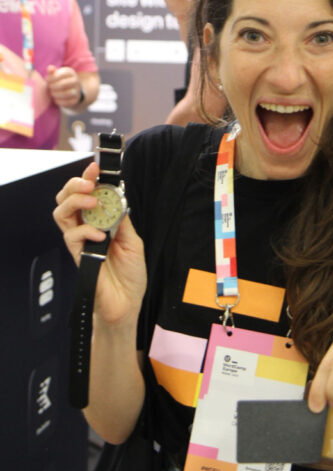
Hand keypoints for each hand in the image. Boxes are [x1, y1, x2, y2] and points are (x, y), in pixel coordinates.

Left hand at [45, 65, 82, 107]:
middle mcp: (76, 80)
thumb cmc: (59, 81)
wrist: (70, 91)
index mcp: (70, 72)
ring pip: (66, 94)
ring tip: (52, 93)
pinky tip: (55, 99)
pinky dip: (59, 101)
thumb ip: (52, 71)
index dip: (51, 78)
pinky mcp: (76, 100)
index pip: (60, 74)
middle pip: (63, 84)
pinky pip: (66, 102)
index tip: (47, 81)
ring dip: (56, 94)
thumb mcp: (56, 75)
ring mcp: (77, 90)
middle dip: (53, 87)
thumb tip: (50, 68)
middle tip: (49, 88)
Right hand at [54, 161, 146, 325]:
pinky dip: (86, 230)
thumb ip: (123, 219)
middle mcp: (86, 228)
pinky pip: (72, 235)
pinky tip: (101, 236)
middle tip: (90, 182)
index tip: (95, 167)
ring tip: (93, 203)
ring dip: (76, 201)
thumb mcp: (133, 240)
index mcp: (101, 221)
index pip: (88, 194)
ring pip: (61, 212)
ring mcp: (80, 241)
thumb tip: (117, 197)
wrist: (128, 303)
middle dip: (76, 184)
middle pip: (66, 198)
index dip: (88, 178)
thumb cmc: (131, 275)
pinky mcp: (77, 255)